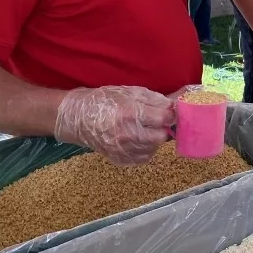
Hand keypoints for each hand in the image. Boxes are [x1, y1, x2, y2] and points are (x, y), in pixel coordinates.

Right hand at [54, 86, 174, 165]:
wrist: (78, 118)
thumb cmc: (104, 101)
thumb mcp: (129, 92)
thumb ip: (154, 99)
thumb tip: (174, 105)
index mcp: (130, 113)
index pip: (164, 118)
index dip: (170, 113)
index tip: (168, 111)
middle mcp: (127, 134)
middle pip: (161, 136)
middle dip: (163, 128)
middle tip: (156, 121)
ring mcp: (122, 149)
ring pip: (153, 148)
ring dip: (154, 138)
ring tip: (144, 129)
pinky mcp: (120, 159)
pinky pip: (143, 157)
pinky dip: (145, 149)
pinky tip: (137, 139)